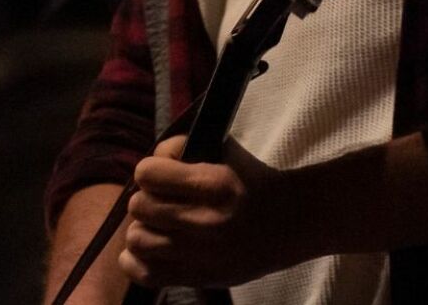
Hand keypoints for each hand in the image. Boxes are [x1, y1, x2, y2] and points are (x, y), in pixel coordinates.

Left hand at [119, 135, 307, 287]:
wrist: (291, 222)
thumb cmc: (252, 181)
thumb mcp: (224, 152)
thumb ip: (181, 149)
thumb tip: (148, 163)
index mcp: (214, 184)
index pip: (147, 174)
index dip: (149, 170)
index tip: (160, 174)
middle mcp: (206, 221)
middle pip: (140, 207)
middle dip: (146, 199)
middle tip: (161, 201)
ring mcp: (202, 254)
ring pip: (137, 240)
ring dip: (142, 229)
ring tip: (157, 226)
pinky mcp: (200, 278)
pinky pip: (146, 275)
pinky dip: (135, 262)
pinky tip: (149, 251)